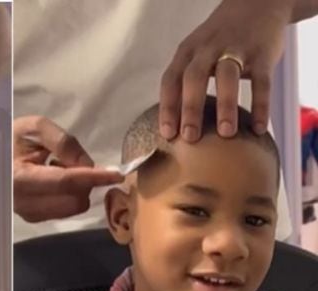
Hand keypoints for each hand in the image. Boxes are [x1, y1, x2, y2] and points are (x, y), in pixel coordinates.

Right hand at [13, 116, 123, 222]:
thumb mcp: (36, 128)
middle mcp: (22, 202)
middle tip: (70, 161)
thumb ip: (64, 142)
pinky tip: (53, 181)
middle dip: (84, 181)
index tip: (117, 174)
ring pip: (73, 207)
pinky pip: (66, 210)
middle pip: (74, 199)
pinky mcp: (33, 218)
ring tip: (57, 168)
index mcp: (19, 177)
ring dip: (76, 188)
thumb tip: (88, 164)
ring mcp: (28, 213)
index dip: (93, 177)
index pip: (64, 181)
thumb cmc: (12, 138)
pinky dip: (68, 195)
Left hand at [159, 0, 293, 140]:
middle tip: (190, 138)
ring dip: (225, 105)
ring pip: (227, 77)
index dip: (167, 107)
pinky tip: (258, 127)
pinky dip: (261, 105)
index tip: (167, 134)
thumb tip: (174, 125)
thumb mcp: (196, 52)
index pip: (171, 80)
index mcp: (187, 51)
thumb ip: (185, 81)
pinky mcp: (262, 54)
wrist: (257, 5)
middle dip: (190, 109)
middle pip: (194, 78)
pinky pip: (261, 82)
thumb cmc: (219, 40)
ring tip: (226, 133)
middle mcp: (208, 49)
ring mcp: (236, 49)